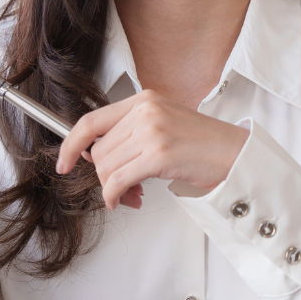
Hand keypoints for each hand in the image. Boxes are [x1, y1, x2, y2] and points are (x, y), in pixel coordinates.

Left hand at [55, 90, 248, 209]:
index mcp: (144, 99)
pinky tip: (125, 200)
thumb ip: (131, 131)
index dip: (71, 144)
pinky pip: (118, 180)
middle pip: (99, 151)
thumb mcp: (164, 124)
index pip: (91, 121)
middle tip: (120, 190)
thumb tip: (96, 155)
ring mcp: (152, 131)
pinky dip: (115, 196)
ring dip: (113, 188)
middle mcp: (145, 111)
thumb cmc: (204, 145)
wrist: (237, 154)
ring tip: (131, 195)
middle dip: (104, 176)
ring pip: (106, 167)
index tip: (64, 162)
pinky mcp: (159, 155)